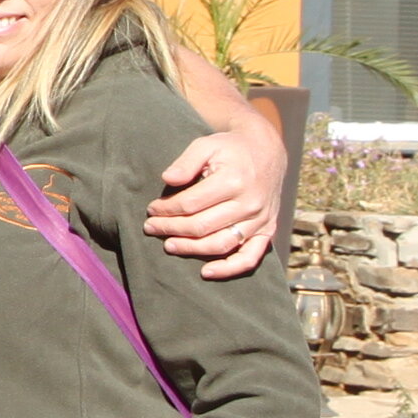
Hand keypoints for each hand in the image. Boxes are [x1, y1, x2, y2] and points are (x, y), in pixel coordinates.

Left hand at [145, 125, 287, 278]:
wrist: (267, 151)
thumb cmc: (230, 148)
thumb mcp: (207, 144)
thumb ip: (186, 161)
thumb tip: (167, 179)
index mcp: (234, 180)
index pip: (191, 204)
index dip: (166, 209)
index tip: (152, 210)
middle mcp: (250, 203)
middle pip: (202, 226)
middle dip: (171, 229)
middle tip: (151, 228)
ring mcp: (260, 220)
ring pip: (221, 243)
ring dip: (191, 249)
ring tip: (169, 246)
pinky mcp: (267, 230)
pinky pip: (250, 257)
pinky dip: (229, 269)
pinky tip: (206, 272)